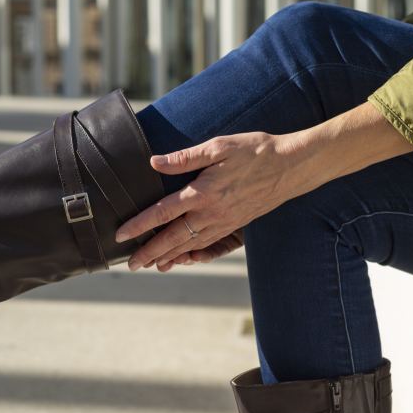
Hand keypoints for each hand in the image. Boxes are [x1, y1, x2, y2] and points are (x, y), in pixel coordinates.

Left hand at [113, 131, 310, 270]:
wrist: (291, 166)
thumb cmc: (254, 151)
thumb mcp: (218, 146)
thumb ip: (184, 158)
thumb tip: (154, 162)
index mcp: (202, 192)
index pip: (162, 213)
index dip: (139, 225)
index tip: (121, 234)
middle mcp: (211, 213)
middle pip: (173, 238)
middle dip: (150, 252)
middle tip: (130, 264)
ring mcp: (225, 222)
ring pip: (191, 245)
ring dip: (169, 256)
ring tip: (151, 265)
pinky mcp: (236, 225)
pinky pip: (209, 245)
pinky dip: (193, 254)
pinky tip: (184, 258)